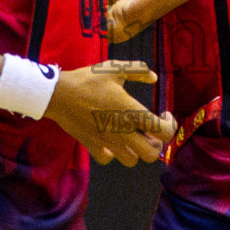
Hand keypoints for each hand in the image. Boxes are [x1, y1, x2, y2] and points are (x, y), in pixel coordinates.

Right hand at [43, 61, 177, 166]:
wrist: (59, 94)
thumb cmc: (88, 80)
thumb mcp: (114, 68)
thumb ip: (138, 70)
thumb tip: (154, 77)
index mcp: (132, 113)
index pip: (163, 131)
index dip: (170, 125)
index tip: (164, 114)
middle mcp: (123, 132)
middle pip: (151, 154)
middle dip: (155, 144)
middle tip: (150, 130)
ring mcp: (108, 142)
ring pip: (132, 161)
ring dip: (136, 151)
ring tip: (133, 136)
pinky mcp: (93, 146)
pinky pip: (108, 159)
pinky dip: (113, 154)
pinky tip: (112, 141)